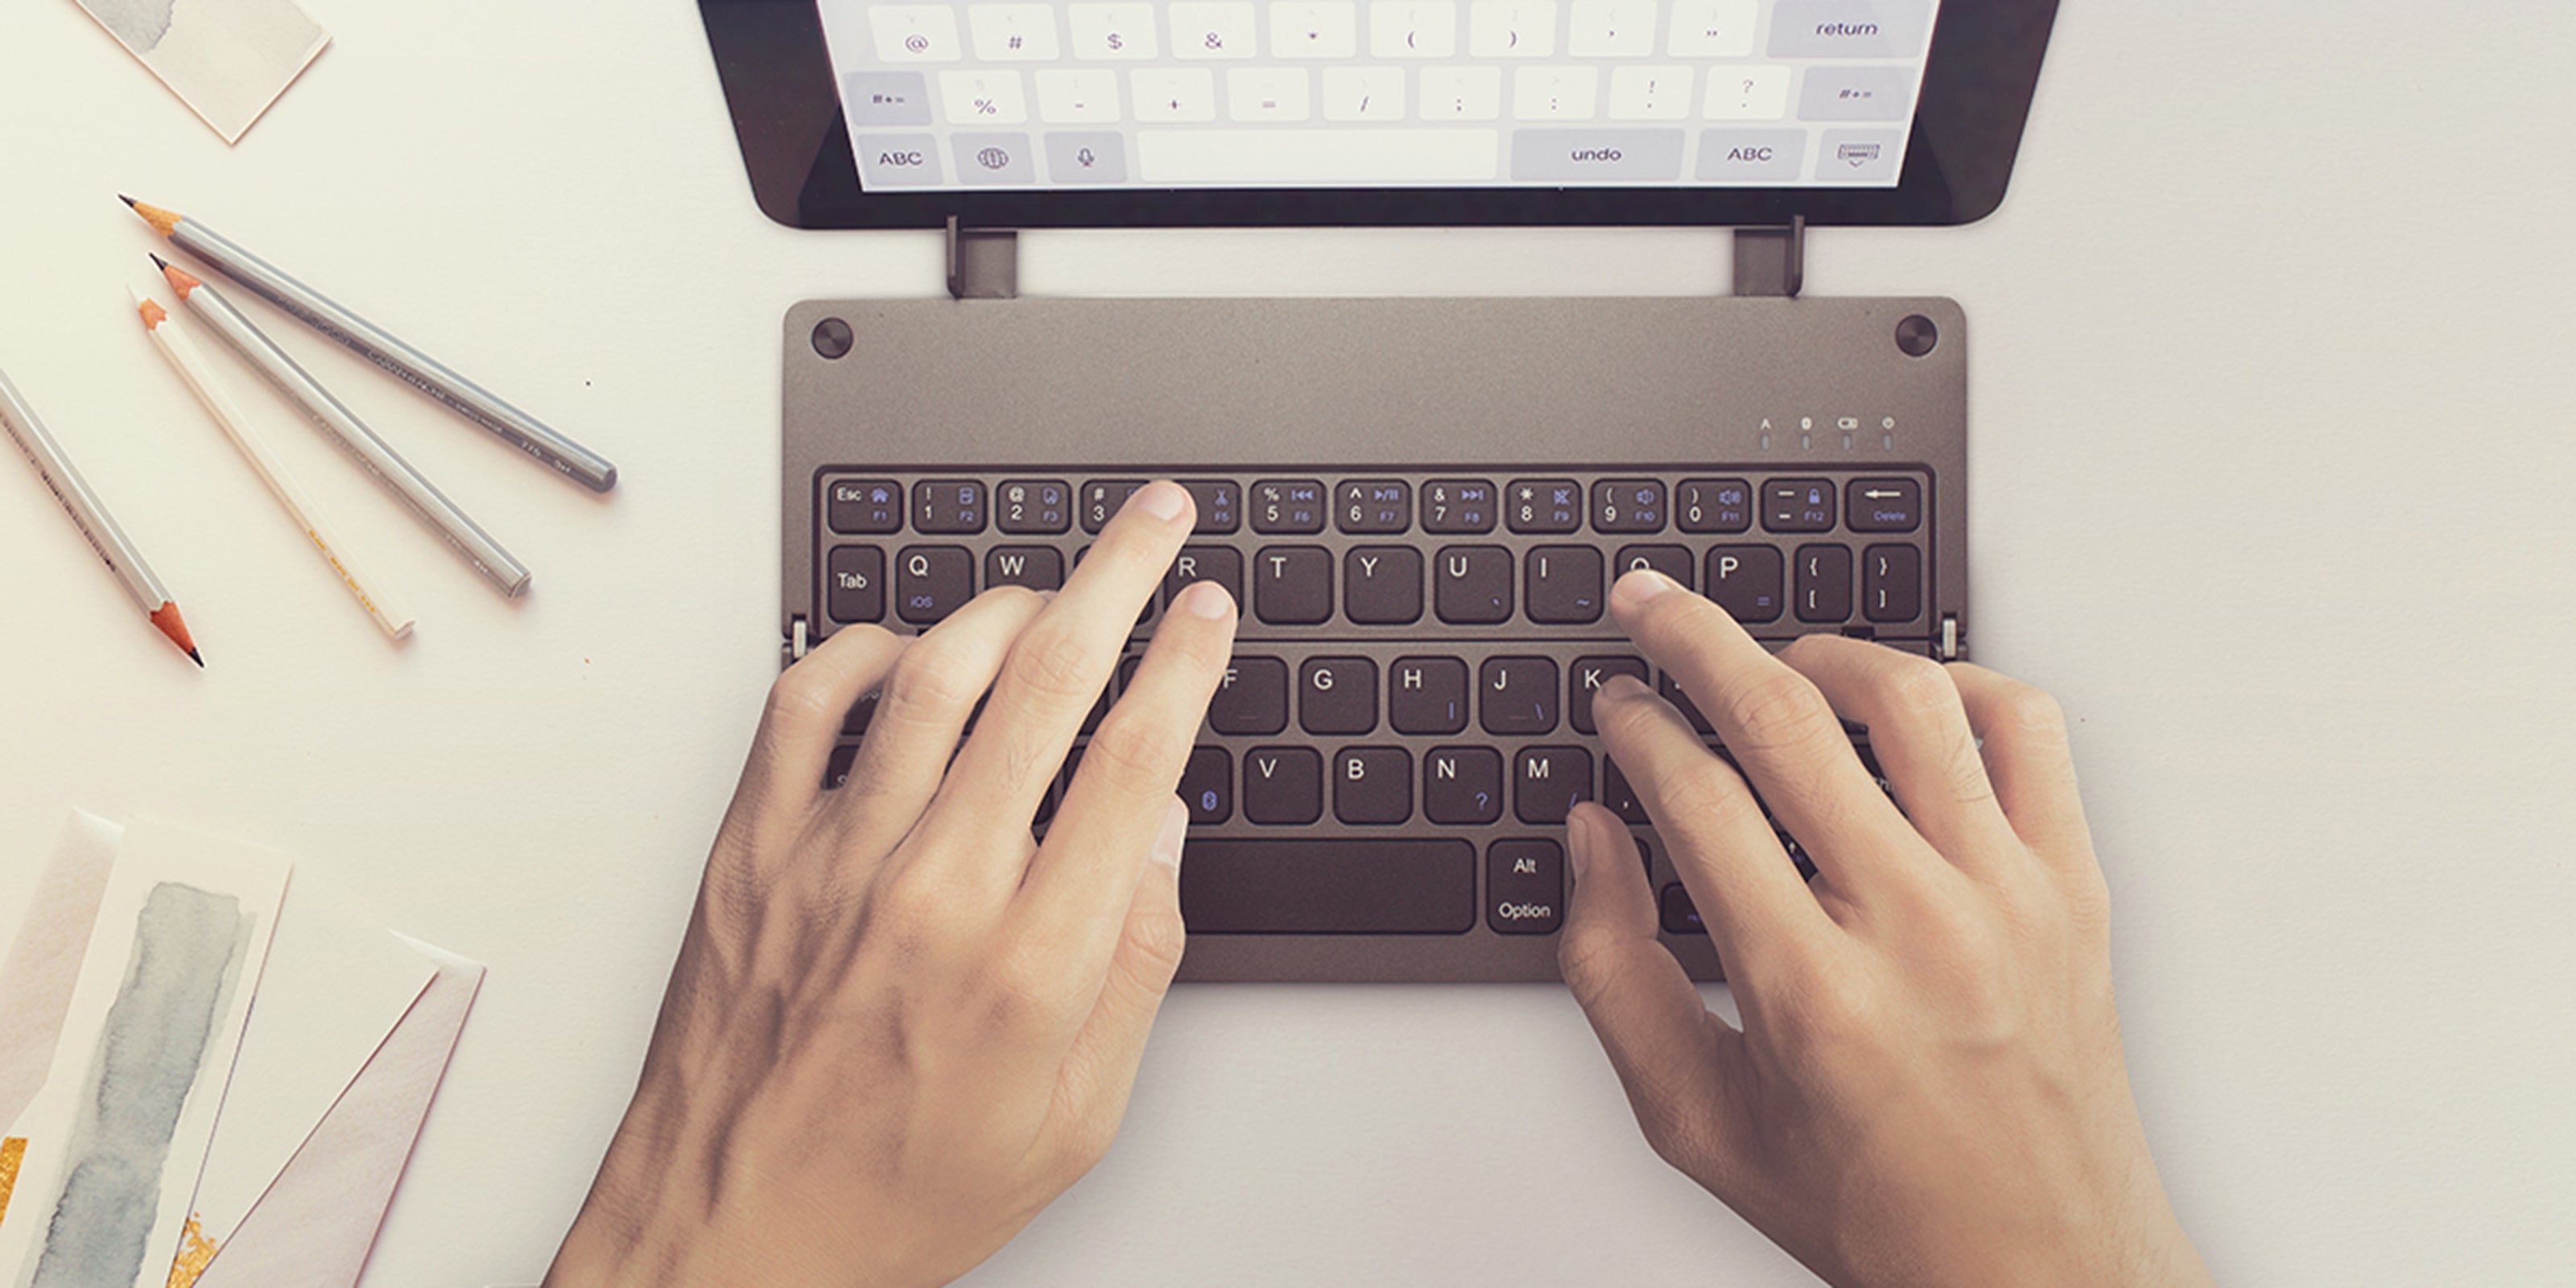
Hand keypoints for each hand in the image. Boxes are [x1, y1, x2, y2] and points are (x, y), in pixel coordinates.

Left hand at [546, 480, 1234, 1287]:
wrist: (735, 1238)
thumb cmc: (897, 1192)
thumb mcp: (1078, 1119)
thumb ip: (1134, 965)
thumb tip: (1160, 829)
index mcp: (1030, 962)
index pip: (1135, 759)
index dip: (1186, 661)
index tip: (1209, 610)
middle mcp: (934, 890)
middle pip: (1050, 679)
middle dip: (1121, 576)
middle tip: (1157, 520)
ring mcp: (833, 858)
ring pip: (936, 670)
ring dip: (1010, 599)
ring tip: (1054, 584)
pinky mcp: (754, 849)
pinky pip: (807, 700)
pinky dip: (865, 648)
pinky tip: (910, 650)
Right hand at [1561, 569, 2212, 1287]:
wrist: (2037, 1265)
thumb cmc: (1876, 1204)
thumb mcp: (1695, 1119)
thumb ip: (1616, 973)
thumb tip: (1592, 842)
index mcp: (1809, 991)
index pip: (1695, 796)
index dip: (1634, 728)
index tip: (1612, 704)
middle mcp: (1914, 926)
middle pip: (1784, 717)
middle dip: (1692, 641)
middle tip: (1648, 606)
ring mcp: (2008, 895)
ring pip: (1909, 698)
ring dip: (1820, 653)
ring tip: (1774, 661)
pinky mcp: (2074, 886)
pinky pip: (2026, 729)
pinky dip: (1958, 685)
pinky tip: (1905, 703)